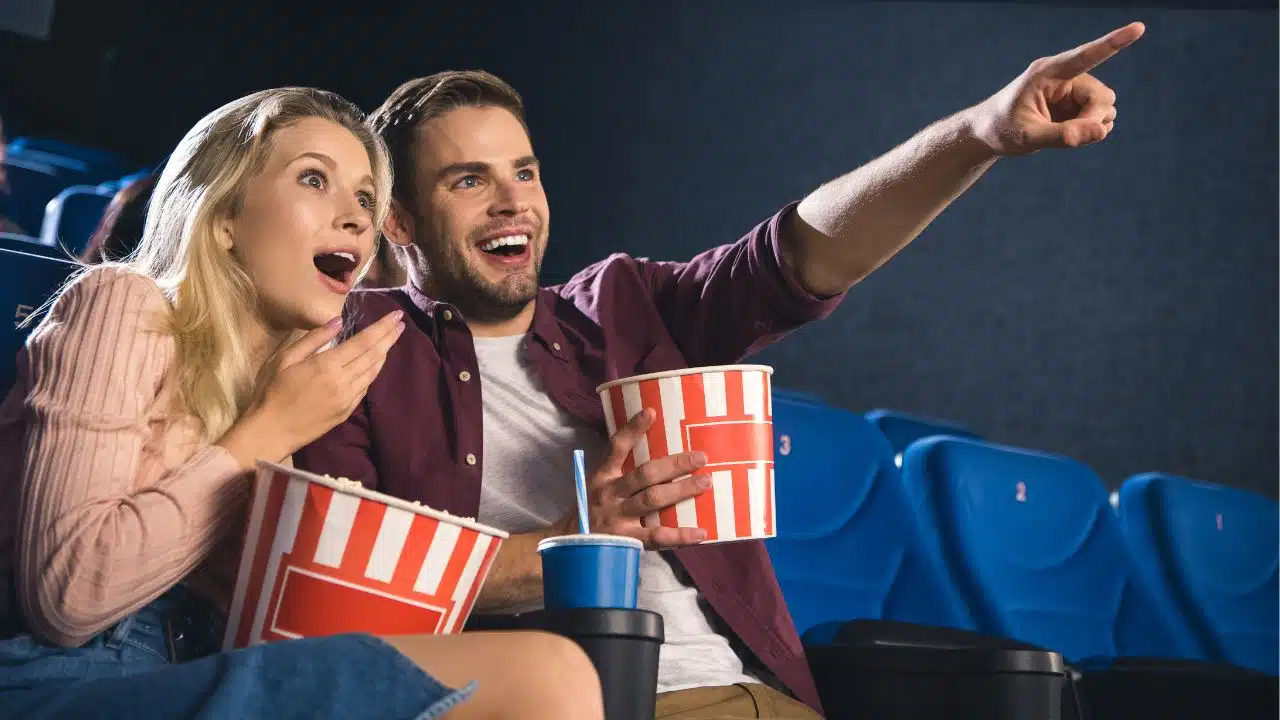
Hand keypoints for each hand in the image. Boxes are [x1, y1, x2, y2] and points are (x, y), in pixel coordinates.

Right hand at [218, 311, 404, 465]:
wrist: (271, 431)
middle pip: (374, 355)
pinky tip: (375, 363)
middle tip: (401, 324)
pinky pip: (366, 387)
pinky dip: (373, 372)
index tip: (397, 316)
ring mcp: (348, 398)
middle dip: (390, 337)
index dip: (382, 327)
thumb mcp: (285, 358)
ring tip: (391, 339)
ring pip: (373, 372)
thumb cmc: (272, 391)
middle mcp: (343, 381)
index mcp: (327, 365)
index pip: (364, 341)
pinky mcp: (347, 411)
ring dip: (384, 354)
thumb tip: (338, 321)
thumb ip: (314, 339)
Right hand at [565, 408, 711, 548]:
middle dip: (675, 464)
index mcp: (602, 476)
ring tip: (705, 482)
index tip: (651, 412)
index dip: (633, 429)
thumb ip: (619, 472)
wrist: (571, 545)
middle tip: (701, 457)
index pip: (617, 447)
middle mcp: (610, 494)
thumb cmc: (591, 510)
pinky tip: (702, 532)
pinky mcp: (627, 541)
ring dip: (682, 490)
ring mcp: (618, 517)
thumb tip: (657, 453)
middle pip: (645, 474)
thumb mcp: (596, 486)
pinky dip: (681, 535)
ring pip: (653, 500)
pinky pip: (657, 536)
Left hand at [971, 22, 1143, 155]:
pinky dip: (1091, 130)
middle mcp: (1065, 77)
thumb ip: (1062, 137)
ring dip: (1093, 125)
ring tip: (1063, 135)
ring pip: (1106, 107)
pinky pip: (1100, 118)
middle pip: (1103, 95)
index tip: (1139, 28)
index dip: (1113, 43)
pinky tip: (1070, 135)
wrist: (989, 132)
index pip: (1086, 56)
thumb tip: (1100, 132)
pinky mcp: (1076, 105)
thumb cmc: (1001, 129)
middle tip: (1072, 136)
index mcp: (1048, 72)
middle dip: (1094, 119)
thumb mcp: (1027, 137)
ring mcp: (1073, 91)